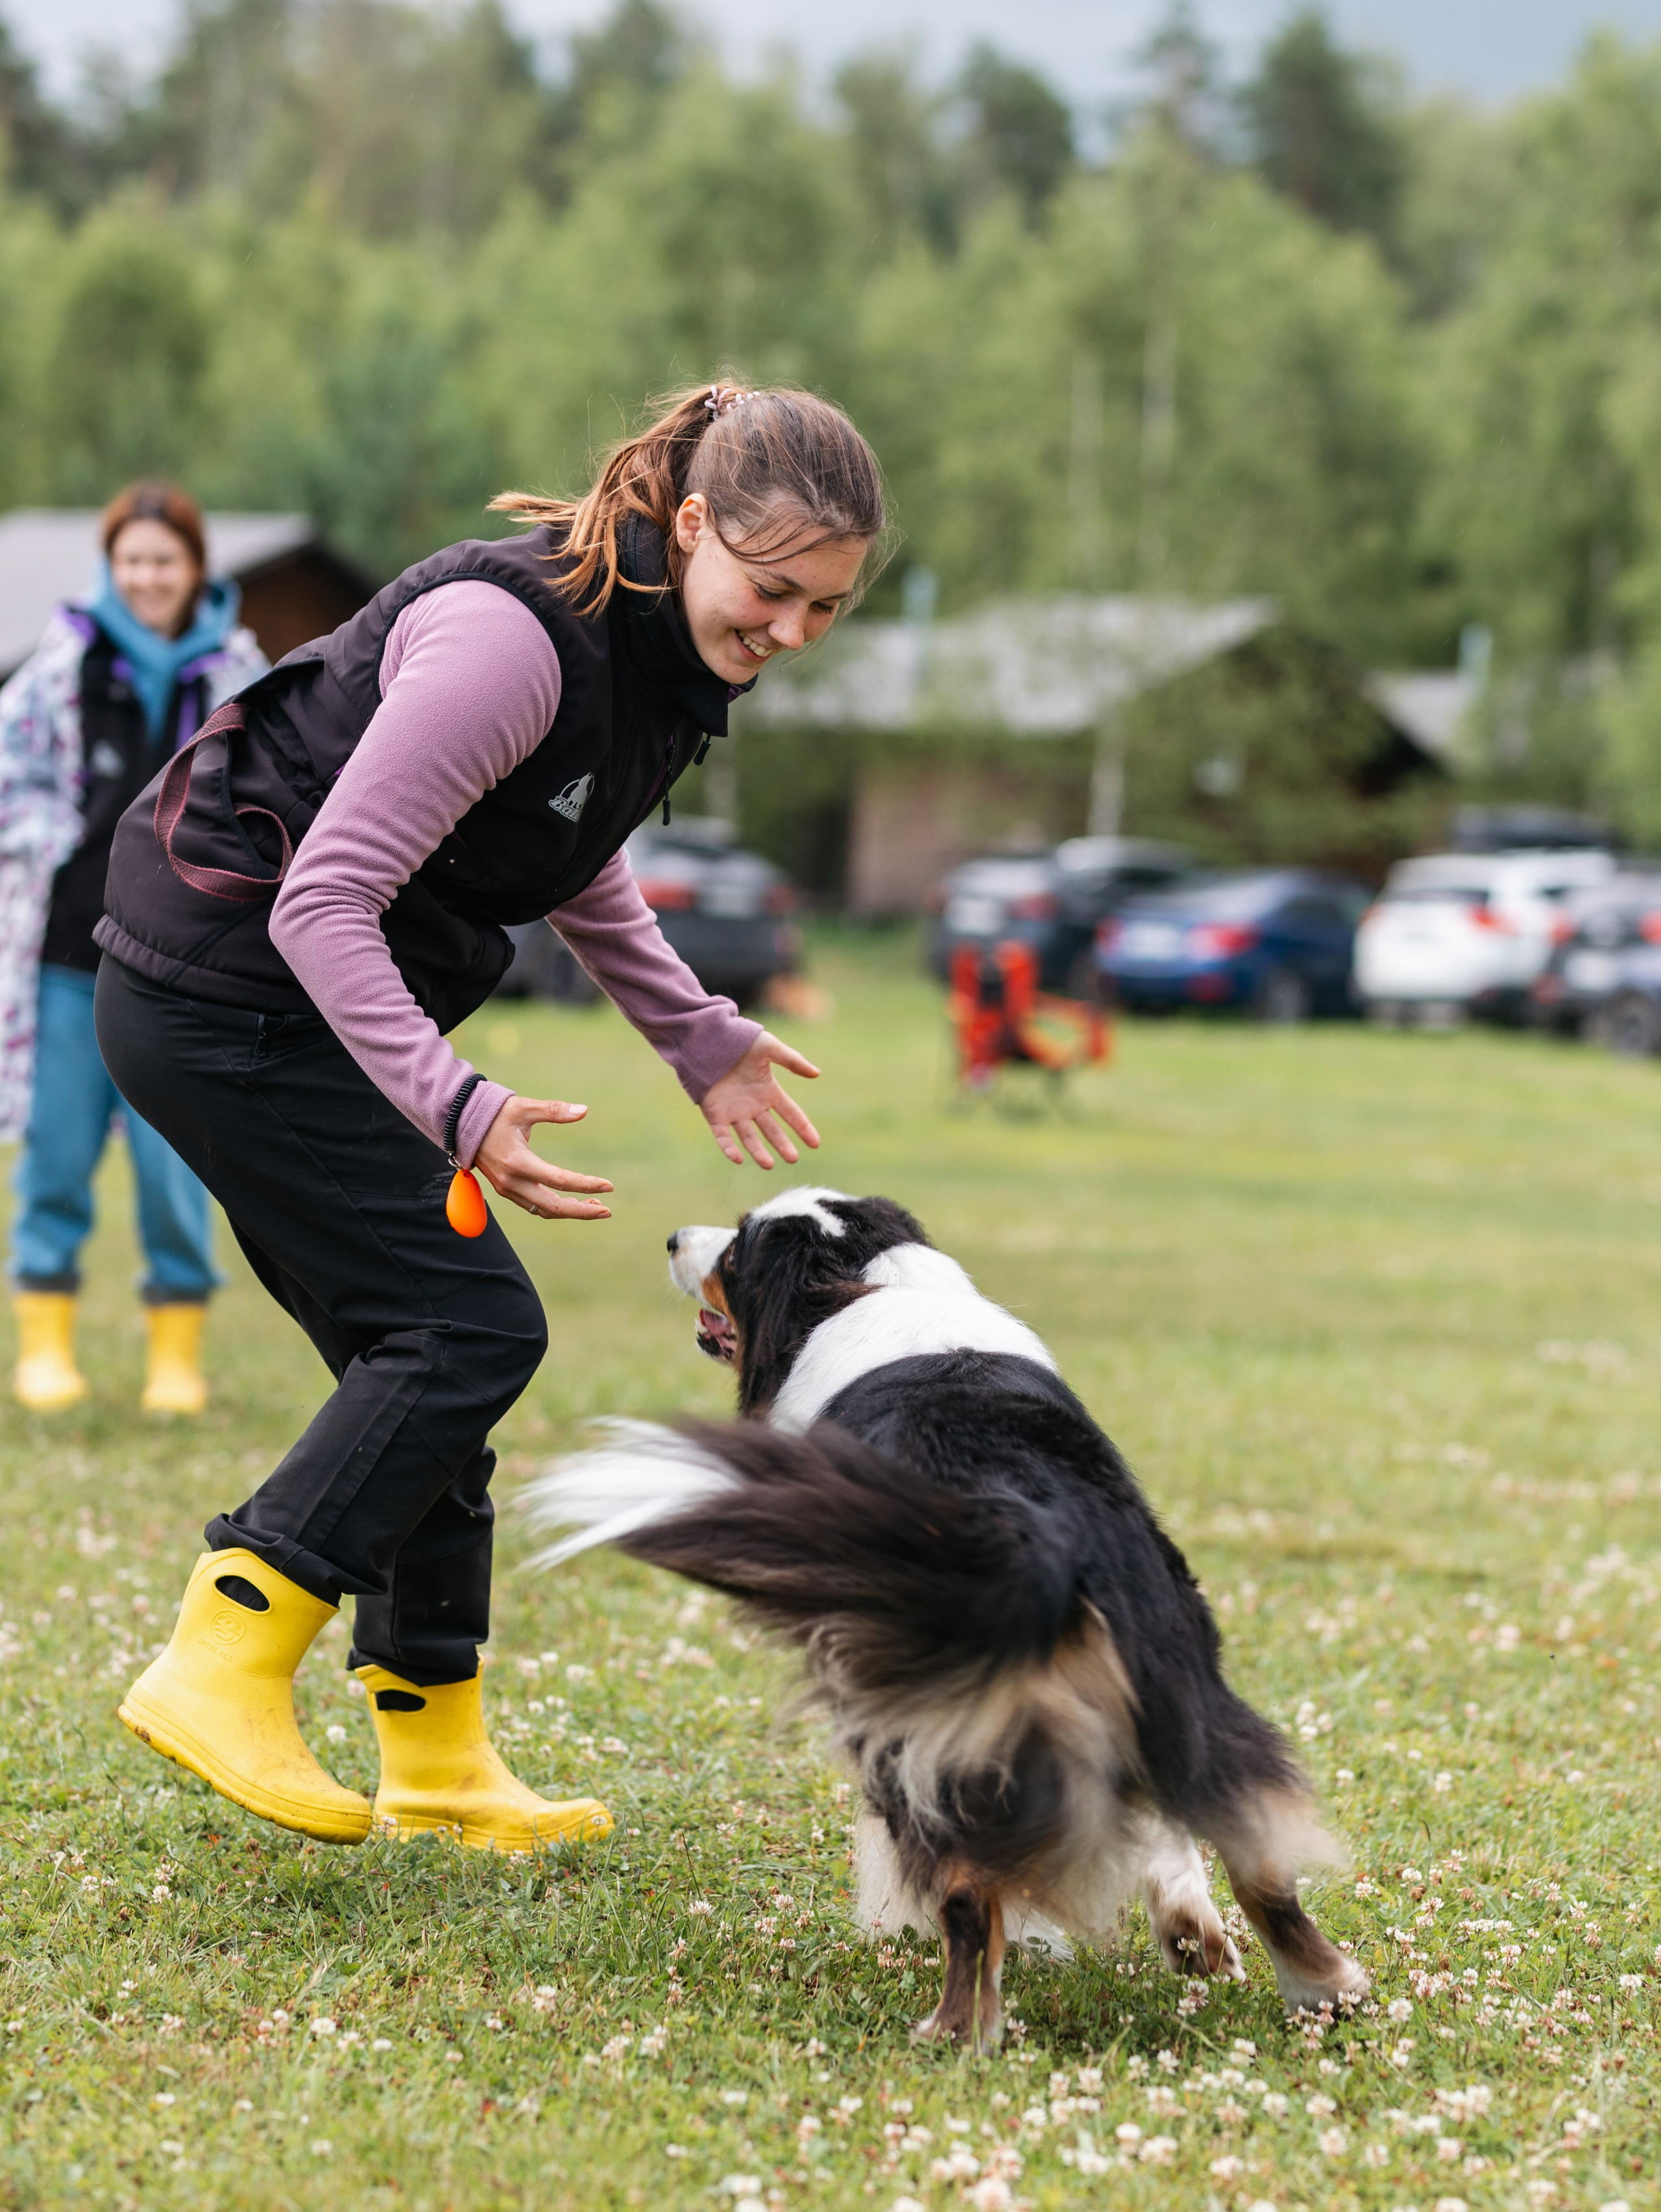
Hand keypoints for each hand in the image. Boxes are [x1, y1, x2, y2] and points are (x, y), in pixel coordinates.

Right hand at [472, 1096, 612, 1219]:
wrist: (462, 1124)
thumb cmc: (495, 1114)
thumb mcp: (525, 1108)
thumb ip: (554, 1110)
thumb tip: (584, 1110)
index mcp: (518, 1161)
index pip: (559, 1180)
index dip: (587, 1185)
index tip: (609, 1187)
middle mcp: (511, 1181)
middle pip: (552, 1207)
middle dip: (581, 1211)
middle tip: (607, 1210)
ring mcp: (507, 1189)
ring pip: (543, 1211)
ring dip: (569, 1212)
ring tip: (595, 1207)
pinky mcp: (506, 1190)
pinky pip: (534, 1207)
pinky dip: (555, 1208)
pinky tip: (573, 1202)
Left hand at [699, 1031, 820, 1169]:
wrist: (706, 1039)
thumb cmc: (739, 1039)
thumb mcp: (769, 1047)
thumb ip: (793, 1061)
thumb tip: (817, 1074)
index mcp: (768, 1091)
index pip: (791, 1113)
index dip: (803, 1128)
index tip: (815, 1143)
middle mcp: (753, 1105)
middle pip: (771, 1130)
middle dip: (782, 1145)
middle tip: (793, 1159)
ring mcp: (734, 1112)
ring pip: (749, 1137)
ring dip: (758, 1152)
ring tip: (769, 1164)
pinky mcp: (715, 1115)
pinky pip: (723, 1137)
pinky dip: (729, 1148)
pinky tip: (738, 1159)